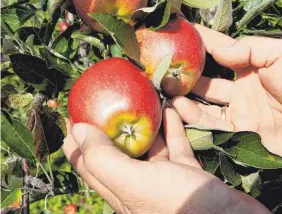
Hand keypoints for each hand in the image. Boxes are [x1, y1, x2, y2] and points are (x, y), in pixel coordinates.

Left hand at [63, 108, 268, 213]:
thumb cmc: (177, 204)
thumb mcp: (132, 182)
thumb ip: (103, 158)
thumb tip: (77, 130)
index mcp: (119, 191)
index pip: (88, 165)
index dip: (77, 143)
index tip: (71, 116)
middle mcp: (139, 186)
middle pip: (118, 152)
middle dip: (110, 128)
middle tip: (106, 102)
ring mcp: (164, 180)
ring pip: (149, 148)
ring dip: (144, 125)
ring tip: (141, 100)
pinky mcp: (187, 173)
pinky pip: (175, 146)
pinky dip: (172, 128)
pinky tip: (170, 110)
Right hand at [172, 24, 281, 175]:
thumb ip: (247, 48)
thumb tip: (216, 47)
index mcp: (253, 68)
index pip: (220, 52)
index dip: (201, 42)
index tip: (179, 31)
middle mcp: (242, 91)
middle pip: (207, 81)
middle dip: (186, 72)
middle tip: (164, 64)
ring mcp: (240, 115)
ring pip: (204, 104)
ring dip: (184, 95)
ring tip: (166, 85)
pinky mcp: (239, 137)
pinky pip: (211, 127)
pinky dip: (193, 117)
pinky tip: (178, 105)